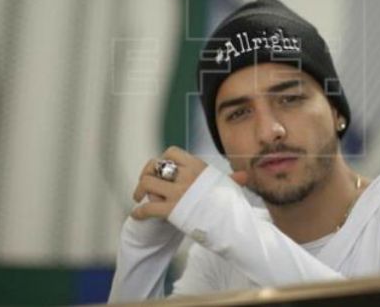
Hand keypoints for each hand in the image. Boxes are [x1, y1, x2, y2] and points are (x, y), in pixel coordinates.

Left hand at [131, 146, 247, 219]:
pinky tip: (136, 215)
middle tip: (144, 184)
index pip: (172, 152)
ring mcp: (179, 193)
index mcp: (198, 167)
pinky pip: (148, 207)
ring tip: (138, 197)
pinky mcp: (172, 210)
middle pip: (155, 165)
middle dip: (146, 173)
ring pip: (148, 183)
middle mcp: (186, 176)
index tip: (162, 168)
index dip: (163, 159)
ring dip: (139, 190)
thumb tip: (243, 176)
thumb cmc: (232, 207)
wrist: (233, 226)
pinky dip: (139, 212)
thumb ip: (230, 180)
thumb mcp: (230, 189)